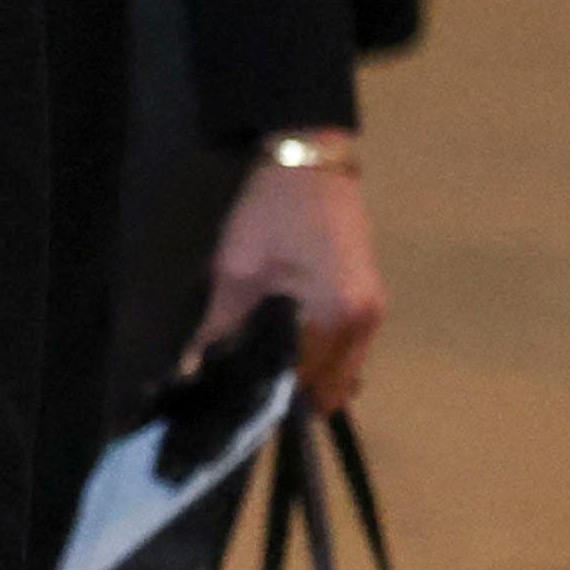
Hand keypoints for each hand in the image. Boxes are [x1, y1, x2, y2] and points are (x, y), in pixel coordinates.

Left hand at [203, 152, 385, 411]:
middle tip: (250, 395)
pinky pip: (349, 346)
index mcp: (337, 318)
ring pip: (344, 367)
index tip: (241, 406)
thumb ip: (220, 325)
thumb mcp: (237, 270)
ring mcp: (374, 310)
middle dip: (296, 394)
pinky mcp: (370, 296)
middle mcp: (366, 322)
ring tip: (265, 374)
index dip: (274, 398)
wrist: (309, 162)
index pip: (307, 381)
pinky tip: (288, 348)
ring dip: (312, 375)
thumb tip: (194, 368)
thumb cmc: (272, 212)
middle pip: (333, 382)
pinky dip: (324, 355)